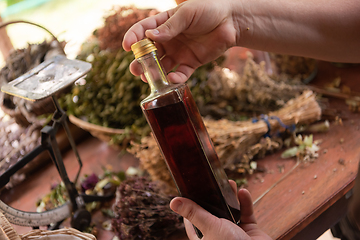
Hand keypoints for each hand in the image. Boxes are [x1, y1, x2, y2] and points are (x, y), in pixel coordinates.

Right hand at [122, 0, 238, 82]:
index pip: (143, 30)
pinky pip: (180, 74)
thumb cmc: (209, 10)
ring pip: (162, 66)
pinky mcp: (191, 63)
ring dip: (154, 73)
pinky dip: (175, 79)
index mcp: (164, 23)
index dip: (133, 38)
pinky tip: (171, 80)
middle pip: (149, 53)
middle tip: (135, 69)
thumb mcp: (187, 14)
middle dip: (140, 62)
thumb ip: (170, 27)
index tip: (127, 47)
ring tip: (148, 79)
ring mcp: (179, 52)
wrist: (232, 21)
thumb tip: (149, 36)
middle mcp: (169, 40)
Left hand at [169, 180, 271, 239]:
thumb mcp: (210, 227)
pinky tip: (243, 191)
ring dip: (231, 197)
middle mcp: (218, 236)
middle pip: (213, 213)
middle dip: (215, 197)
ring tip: (230, 183)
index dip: (191, 208)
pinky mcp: (249, 232)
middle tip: (214, 183)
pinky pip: (246, 214)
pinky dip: (245, 203)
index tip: (191, 192)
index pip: (192, 223)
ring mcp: (234, 234)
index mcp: (204, 239)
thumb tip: (173, 202)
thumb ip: (194, 213)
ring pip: (230, 211)